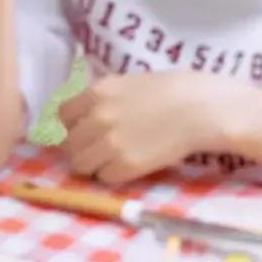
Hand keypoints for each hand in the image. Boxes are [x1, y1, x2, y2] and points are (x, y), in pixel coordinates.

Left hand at [59, 72, 233, 186]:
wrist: (200, 109)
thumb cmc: (171, 91)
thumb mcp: (127, 84)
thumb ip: (102, 99)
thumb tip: (81, 117)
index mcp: (96, 92)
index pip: (61, 116)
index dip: (71, 126)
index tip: (82, 131)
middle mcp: (97, 117)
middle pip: (68, 144)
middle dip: (81, 148)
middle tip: (99, 149)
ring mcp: (110, 143)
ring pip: (80, 165)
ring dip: (93, 165)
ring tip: (113, 160)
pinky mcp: (125, 166)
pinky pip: (104, 178)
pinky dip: (113, 175)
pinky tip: (130, 165)